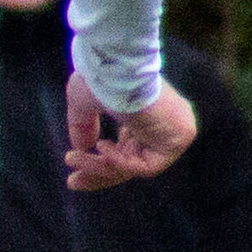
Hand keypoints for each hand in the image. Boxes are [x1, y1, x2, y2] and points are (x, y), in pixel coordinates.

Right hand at [65, 74, 197, 189]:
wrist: (116, 69)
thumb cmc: (101, 79)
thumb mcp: (84, 103)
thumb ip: (83, 126)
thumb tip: (79, 148)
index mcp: (144, 115)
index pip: (126, 150)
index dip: (100, 163)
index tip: (74, 169)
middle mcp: (161, 126)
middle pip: (130, 163)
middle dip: (98, 173)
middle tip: (72, 182)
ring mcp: (172, 132)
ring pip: (135, 166)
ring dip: (100, 167)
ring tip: (73, 157)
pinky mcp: (178, 139)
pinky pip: (147, 166)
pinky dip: (121, 162)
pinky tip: (102, 148)